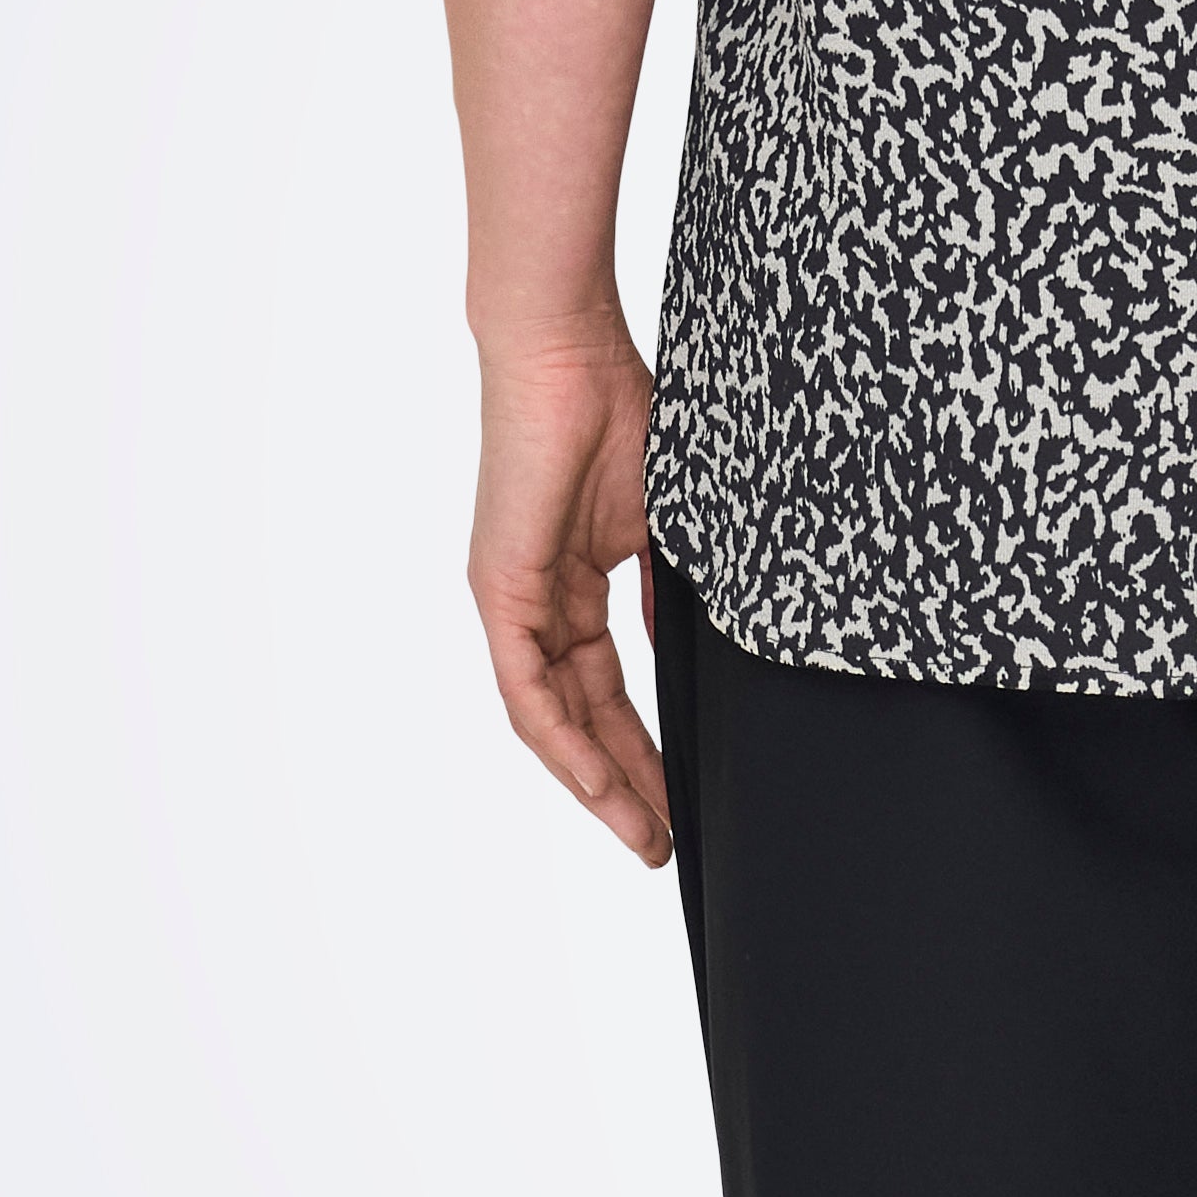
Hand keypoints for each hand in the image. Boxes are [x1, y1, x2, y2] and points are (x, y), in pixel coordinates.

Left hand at [465, 324, 672, 863]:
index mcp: (574, 585)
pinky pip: (528, 693)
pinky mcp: (500, 592)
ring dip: (597, 783)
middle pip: (581, 719)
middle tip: (662, 844)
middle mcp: (537, 603)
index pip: (608, 689)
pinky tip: (598, 786)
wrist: (571, 351)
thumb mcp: (667, 523)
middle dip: (624, 785)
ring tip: (643, 834)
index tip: (681, 801)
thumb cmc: (624, 409)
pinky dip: (563, 743)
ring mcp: (515, 601)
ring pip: (552, 720)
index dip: (643, 749)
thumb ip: (672, 595)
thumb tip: (695, 654)